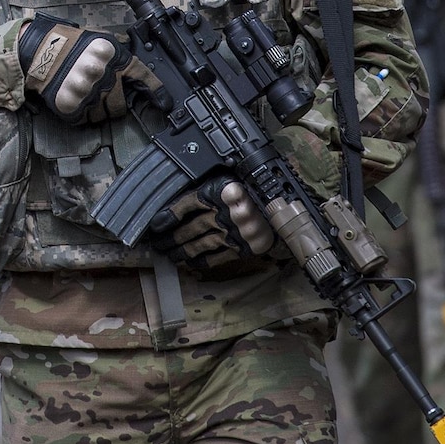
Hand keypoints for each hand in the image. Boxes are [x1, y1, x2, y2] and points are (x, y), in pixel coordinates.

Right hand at [18, 17, 156, 121]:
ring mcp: (86, 92)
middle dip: (114, 105)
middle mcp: (102, 75)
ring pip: (102, 116)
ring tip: (85, 94)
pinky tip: (75, 99)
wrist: (37, 51)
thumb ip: (118, 51)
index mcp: (112, 56)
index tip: (165, 103)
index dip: (156, 91)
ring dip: (96, 110)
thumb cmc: (68, 43)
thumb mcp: (98, 38)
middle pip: (120, 107)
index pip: (142, 77)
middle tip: (103, 96)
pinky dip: (80, 114)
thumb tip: (135, 62)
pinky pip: (84, 120)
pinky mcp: (71, 105)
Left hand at [150, 177, 273, 278]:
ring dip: (182, 251)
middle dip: (172, 237)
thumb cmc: (258, 189)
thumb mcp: (231, 179)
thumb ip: (211, 186)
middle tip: (157, 244)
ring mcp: (234, 233)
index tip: (156, 224)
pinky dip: (203, 261)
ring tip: (169, 255)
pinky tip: (191, 264)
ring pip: (200, 243)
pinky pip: (218, 257)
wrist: (288, 209)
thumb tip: (181, 200)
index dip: (170, 214)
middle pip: (191, 227)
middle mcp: (226, 213)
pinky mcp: (243, 247)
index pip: (187, 203)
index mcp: (221, 191)